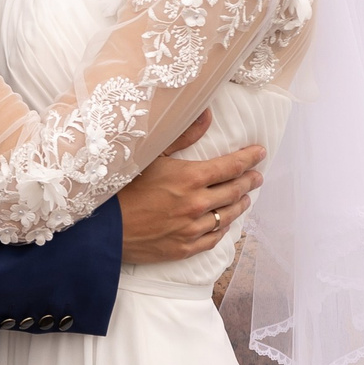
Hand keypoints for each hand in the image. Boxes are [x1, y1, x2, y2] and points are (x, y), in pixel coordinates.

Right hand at [115, 136, 263, 265]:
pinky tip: (225, 223)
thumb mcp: (150, 155)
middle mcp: (197, 204)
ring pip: (228, 216)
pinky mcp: (184, 248)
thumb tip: (206, 116)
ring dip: (240, 204)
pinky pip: (213, 238)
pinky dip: (223, 228)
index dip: (249, 158)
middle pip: (235, 191)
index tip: (260, 153)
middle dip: (250, 181)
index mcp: (191, 178)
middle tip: (257, 176)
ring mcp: (192, 228)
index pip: (231, 166)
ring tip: (246, 198)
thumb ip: (182, 136)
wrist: (103, 229)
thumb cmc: (122, 187)